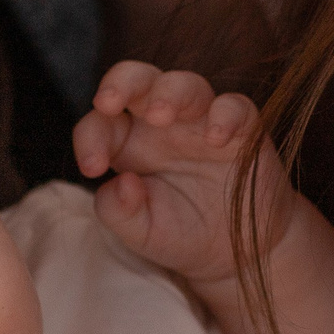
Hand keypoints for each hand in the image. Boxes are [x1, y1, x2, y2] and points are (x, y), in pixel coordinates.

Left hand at [72, 62, 294, 287]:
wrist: (237, 253)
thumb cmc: (182, 234)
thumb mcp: (141, 233)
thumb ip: (117, 211)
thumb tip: (121, 181)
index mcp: (129, 143)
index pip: (101, 121)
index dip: (90, 137)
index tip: (93, 168)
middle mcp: (162, 125)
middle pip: (138, 79)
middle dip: (122, 82)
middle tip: (109, 102)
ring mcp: (202, 123)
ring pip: (186, 85)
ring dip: (170, 94)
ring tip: (161, 115)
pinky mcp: (242, 131)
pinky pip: (235, 107)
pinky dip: (225, 116)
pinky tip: (215, 139)